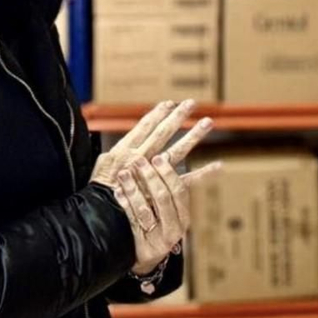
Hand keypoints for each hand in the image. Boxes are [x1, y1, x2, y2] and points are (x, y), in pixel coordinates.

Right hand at [91, 99, 214, 189]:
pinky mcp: (163, 189)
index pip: (143, 127)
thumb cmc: (99, 193)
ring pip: (177, 150)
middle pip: (162, 133)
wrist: (101, 215)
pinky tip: (218, 165)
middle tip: (191, 103)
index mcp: (124, 151)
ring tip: (208, 122)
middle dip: (176, 117)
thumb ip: (111, 157)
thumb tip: (116, 149)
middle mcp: (141, 157)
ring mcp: (154, 173)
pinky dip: (204, 173)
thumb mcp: (100, 168)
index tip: (168, 103)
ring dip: (193, 135)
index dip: (156, 114)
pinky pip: (187, 180)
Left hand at [112, 152, 219, 274]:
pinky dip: (124, 204)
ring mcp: (158, 237)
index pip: (179, 192)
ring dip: (133, 189)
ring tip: (124, 173)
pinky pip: (131, 221)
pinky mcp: (142, 245)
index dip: (168, 174)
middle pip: (163, 198)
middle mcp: (174, 228)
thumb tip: (219, 166)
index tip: (158, 158)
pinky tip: (117, 191)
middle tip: (139, 161)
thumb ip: (181, 189)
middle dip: (150, 177)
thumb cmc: (162, 225)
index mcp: (184, 216)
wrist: (148, 258)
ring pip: (145, 209)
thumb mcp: (177, 210)